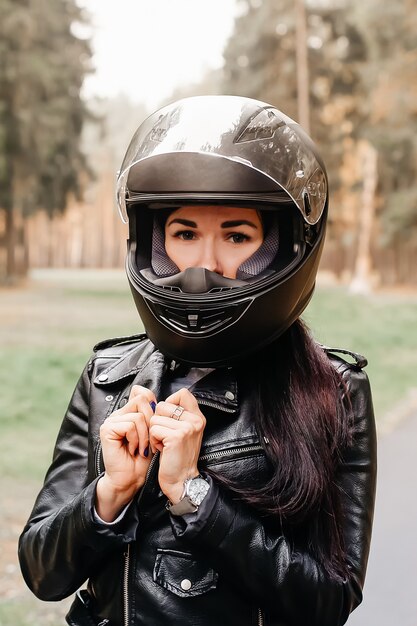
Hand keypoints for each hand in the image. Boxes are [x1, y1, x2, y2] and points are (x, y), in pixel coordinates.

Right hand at [96, 385, 155, 520]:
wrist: (131, 479)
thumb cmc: (143, 458)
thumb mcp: (152, 432)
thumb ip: (151, 414)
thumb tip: (154, 399)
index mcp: (128, 411)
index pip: (141, 393)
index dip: (152, 406)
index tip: (154, 425)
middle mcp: (118, 414)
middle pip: (142, 400)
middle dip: (151, 422)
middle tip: (148, 441)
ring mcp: (111, 421)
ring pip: (138, 415)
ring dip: (145, 435)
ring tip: (140, 448)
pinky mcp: (107, 429)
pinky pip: (130, 425)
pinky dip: (136, 439)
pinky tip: (132, 450)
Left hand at [150, 388, 205, 503]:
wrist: (181, 480)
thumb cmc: (177, 457)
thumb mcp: (183, 432)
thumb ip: (177, 416)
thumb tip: (157, 402)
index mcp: (198, 417)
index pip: (183, 393)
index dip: (169, 402)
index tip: (167, 418)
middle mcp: (195, 420)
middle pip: (163, 405)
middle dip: (158, 420)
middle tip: (164, 436)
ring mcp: (187, 427)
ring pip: (156, 418)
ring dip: (154, 432)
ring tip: (163, 444)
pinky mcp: (177, 436)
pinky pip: (154, 429)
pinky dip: (153, 440)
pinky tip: (161, 449)